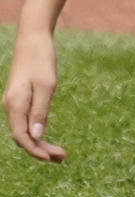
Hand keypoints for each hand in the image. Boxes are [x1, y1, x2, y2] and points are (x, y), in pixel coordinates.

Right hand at [3, 29, 65, 161]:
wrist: (33, 37)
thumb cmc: (41, 59)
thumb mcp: (46, 85)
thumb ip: (40, 112)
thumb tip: (36, 136)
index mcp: (15, 104)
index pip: (21, 137)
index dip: (35, 150)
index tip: (51, 158)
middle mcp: (10, 106)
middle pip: (23, 137)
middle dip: (41, 150)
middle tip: (62, 158)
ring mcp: (14, 103)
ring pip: (24, 130)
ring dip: (40, 143)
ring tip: (59, 153)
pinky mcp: (19, 98)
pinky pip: (25, 121)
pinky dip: (37, 131)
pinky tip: (46, 137)